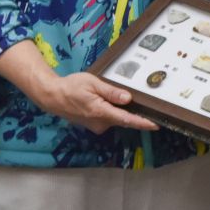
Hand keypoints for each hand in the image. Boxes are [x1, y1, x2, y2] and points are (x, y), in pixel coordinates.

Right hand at [27, 72, 158, 135]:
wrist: (53, 97)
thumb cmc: (71, 87)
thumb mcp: (92, 83)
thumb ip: (111, 92)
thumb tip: (128, 99)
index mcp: (101, 112)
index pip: (127, 119)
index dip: (142, 123)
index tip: (156, 125)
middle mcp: (101, 123)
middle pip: (124, 120)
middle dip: (136, 115)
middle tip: (150, 106)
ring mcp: (97, 126)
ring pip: (116, 119)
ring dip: (123, 112)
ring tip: (129, 99)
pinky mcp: (94, 124)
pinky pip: (109, 119)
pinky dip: (114, 112)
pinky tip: (112, 102)